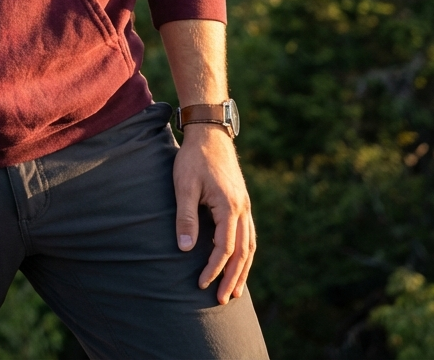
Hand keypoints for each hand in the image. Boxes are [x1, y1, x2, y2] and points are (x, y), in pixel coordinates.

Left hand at [174, 124, 255, 303]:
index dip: (213, 268)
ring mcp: (245, 206)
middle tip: (222, 300)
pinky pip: (248, 234)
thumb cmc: (193, 158)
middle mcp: (242, 209)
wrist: (209, 133)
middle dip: (232, 278)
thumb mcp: (184, 185)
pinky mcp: (242, 202)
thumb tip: (184, 249)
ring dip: (243, 270)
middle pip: (242, 252)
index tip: (201, 284)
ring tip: (235, 291)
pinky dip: (245, 253)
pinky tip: (239, 263)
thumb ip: (185, 217)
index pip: (224, 247)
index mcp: (229, 206)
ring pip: (249, 245)